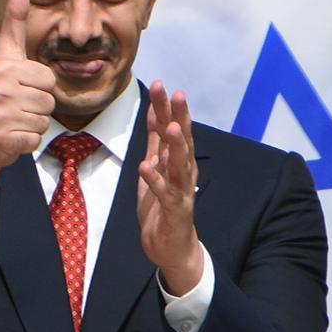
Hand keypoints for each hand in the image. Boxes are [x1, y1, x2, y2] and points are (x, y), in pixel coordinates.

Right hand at [0, 0, 56, 190]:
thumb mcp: (5, 57)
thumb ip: (14, 23)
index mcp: (2, 67)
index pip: (47, 77)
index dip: (38, 85)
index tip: (20, 86)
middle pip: (48, 100)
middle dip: (37, 107)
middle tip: (17, 107)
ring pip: (43, 120)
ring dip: (32, 124)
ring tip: (14, 120)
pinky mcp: (2, 138)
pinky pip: (35, 139)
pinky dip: (27, 142)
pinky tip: (12, 136)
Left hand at [137, 81, 202, 295]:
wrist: (172, 248)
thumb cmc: (163, 208)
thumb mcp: (157, 169)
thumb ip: (157, 144)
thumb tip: (156, 114)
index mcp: (179, 161)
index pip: (173, 129)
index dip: (167, 108)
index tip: (161, 84)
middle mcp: (185, 172)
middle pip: (182, 140)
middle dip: (178, 116)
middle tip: (176, 93)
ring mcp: (182, 191)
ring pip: (180, 164)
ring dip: (175, 145)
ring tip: (169, 126)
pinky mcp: (175, 210)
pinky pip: (165, 193)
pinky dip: (156, 180)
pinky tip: (146, 166)